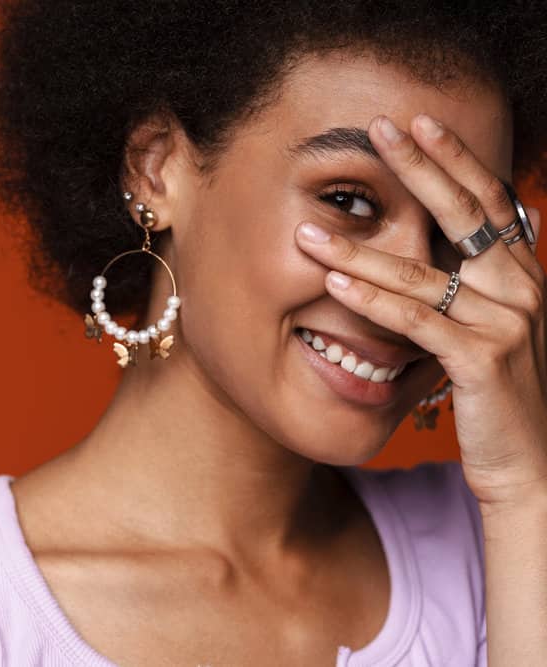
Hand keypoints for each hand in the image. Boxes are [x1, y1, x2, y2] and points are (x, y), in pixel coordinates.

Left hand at [294, 112, 546, 507]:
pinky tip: (334, 284)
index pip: (488, 200)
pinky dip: (373, 301)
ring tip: (310, 231)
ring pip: (422, 273)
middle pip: (464, 213)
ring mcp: (507, 323)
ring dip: (360, 249)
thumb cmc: (501, 397)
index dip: (454, 157)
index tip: (416, 122)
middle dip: (419, 166)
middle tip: (378, 128)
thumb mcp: (492, 331)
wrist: (532, 467)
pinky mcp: (483, 360)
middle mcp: (522, 289)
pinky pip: (417, 322)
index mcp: (522, 275)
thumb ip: (470, 288)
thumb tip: (442, 249)